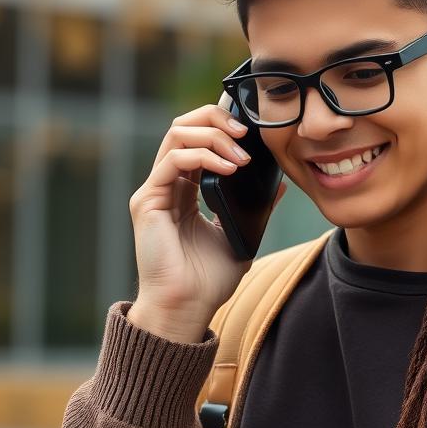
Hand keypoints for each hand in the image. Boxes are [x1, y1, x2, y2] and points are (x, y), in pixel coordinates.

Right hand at [127, 101, 274, 345]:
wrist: (186, 309)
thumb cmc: (207, 281)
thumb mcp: (239, 235)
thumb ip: (256, 208)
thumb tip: (278, 183)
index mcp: (184, 189)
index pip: (196, 138)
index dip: (220, 126)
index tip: (250, 132)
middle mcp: (167, 184)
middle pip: (182, 126)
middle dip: (214, 118)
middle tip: (244, 130)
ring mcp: (154, 190)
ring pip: (176, 135)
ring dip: (212, 136)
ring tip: (240, 155)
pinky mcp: (147, 200)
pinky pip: (172, 161)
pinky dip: (203, 156)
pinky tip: (228, 168)